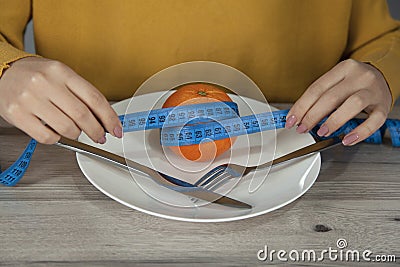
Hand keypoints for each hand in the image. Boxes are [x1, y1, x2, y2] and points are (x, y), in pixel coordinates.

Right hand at [0, 57, 121, 143]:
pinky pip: (47, 137)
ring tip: (75, 131)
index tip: (116, 129)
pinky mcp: (17, 114)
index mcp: (61, 71)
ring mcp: (30, 99)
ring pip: (66, 128)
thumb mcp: (61, 75)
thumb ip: (81, 94)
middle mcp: (46, 83)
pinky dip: (57, 139)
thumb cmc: (35, 75)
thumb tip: (104, 118)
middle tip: (100, 136)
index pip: (94, 98)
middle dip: (96, 131)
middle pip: (82, 115)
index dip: (109, 117)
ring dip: (76, 135)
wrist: (1, 71)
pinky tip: (56, 132)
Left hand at [285, 59, 391, 145]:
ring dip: (334, 121)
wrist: (385, 76)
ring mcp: (374, 91)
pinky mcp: (384, 106)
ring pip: (353, 104)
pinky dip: (360, 132)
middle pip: (331, 97)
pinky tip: (347, 139)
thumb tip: (298, 116)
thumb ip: (320, 96)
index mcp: (344, 68)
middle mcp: (360, 77)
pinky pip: (374, 121)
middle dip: (313, 115)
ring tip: (322, 132)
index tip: (292, 120)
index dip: (301, 107)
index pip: (317, 88)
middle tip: (303, 128)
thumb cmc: (355, 83)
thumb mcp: (337, 82)